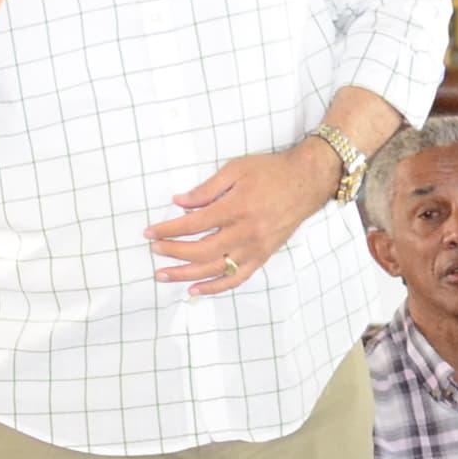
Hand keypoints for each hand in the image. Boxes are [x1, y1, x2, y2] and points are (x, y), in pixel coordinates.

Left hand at [147, 147, 333, 296]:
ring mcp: (255, 248)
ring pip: (215, 269)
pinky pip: (236, 278)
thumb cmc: (270, 172)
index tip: (150, 232)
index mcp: (236, 207)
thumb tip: (179, 202)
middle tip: (154, 251)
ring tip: (163, 276)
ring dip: (186, 275)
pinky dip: (214, 287)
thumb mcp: (236, 169)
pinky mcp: (263, 257)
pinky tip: (194, 290)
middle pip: (201, 250)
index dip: (169, 230)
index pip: (194, 224)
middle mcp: (245, 232)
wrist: (307, 182)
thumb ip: (207, 188)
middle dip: (173, 252)